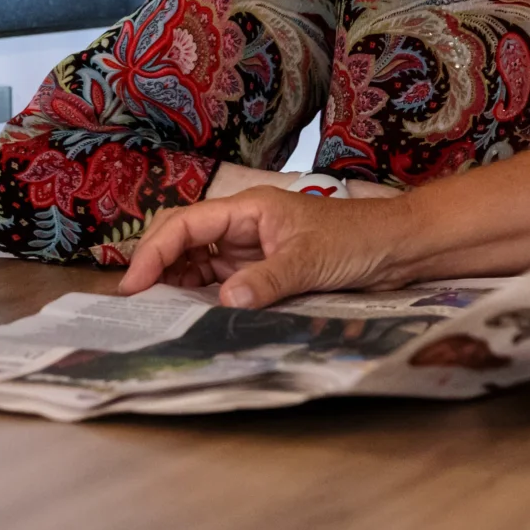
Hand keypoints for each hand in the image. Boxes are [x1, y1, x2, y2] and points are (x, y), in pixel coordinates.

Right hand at [121, 188, 416, 308]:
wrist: (395, 248)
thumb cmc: (356, 240)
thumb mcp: (310, 261)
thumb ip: (267, 281)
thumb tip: (225, 303)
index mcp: (248, 209)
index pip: (186, 225)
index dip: (154, 253)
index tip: (134, 286)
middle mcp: (243, 227)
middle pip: (184, 242)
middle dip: (157, 269)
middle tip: (138, 308)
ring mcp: (252, 250)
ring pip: (199, 266)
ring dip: (178, 288)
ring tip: (159, 319)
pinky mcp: (264, 271)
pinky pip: (223, 284)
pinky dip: (205, 300)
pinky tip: (195, 319)